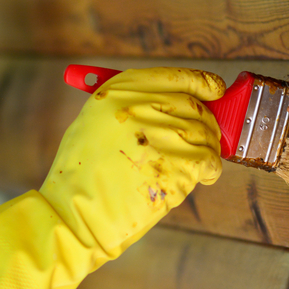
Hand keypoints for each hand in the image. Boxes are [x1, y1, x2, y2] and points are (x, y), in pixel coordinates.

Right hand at [0, 67, 223, 288]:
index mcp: (120, 91)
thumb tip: (183, 104)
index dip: (201, 83)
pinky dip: (209, 170)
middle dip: (205, 122)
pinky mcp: (178, 165)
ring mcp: (162, 134)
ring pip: (206, 134)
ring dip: (207, 149)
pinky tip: (199, 177)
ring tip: (195, 164)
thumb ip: (136, 107)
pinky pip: (209, 161)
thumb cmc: (83, 172)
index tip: (214, 90)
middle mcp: (142, 106)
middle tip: (204, 137)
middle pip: (195, 106)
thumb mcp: (96, 122)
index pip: (177, 76)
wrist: (74, 212)